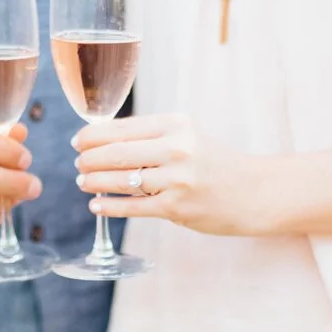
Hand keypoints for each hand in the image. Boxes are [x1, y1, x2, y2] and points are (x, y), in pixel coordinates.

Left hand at [73, 113, 270, 235]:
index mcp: (176, 124)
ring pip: (121, 179)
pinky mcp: (177, 207)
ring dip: (94, 181)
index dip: (92, 135)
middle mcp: (176, 148)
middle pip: (116, 152)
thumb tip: (103, 139)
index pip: (122, 127)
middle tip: (78, 163)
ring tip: (83, 182)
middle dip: (89, 159)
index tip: (78, 141)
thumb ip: (152, 136)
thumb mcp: (187, 136)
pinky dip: (109, 206)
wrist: (253, 192)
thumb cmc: (214, 163)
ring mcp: (177, 179)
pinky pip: (133, 207)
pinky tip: (95, 205)